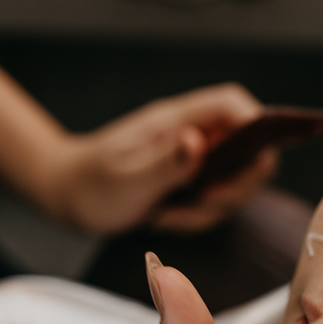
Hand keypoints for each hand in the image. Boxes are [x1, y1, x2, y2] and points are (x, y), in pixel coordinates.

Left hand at [43, 83, 277, 235]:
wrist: (66, 196)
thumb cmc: (88, 185)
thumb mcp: (125, 180)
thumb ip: (164, 163)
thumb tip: (197, 143)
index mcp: (175, 122)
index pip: (231, 105)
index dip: (256, 126)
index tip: (251, 164)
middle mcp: (189, 136)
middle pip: (247, 147)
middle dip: (236, 185)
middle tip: (203, 204)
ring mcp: (190, 158)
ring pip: (233, 180)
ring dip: (211, 208)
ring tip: (169, 215)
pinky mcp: (187, 181)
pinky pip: (214, 200)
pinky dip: (197, 217)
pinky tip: (164, 218)